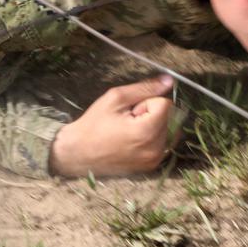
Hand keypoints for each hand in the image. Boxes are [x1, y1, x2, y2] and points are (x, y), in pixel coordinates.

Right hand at [49, 75, 177, 177]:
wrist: (78, 153)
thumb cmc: (94, 124)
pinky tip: (133, 140)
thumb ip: (145, 88)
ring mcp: (154, 160)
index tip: (130, 111)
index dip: (146, 102)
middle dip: (151, 114)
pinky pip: (163, 142)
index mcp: (147, 132)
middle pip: (168, 117)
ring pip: (168, 129)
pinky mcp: (152, 166)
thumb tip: (169, 81)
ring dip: (153, 125)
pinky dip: (152, 137)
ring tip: (130, 131)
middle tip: (128, 121)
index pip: (165, 103)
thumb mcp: (116, 98)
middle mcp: (156, 149)